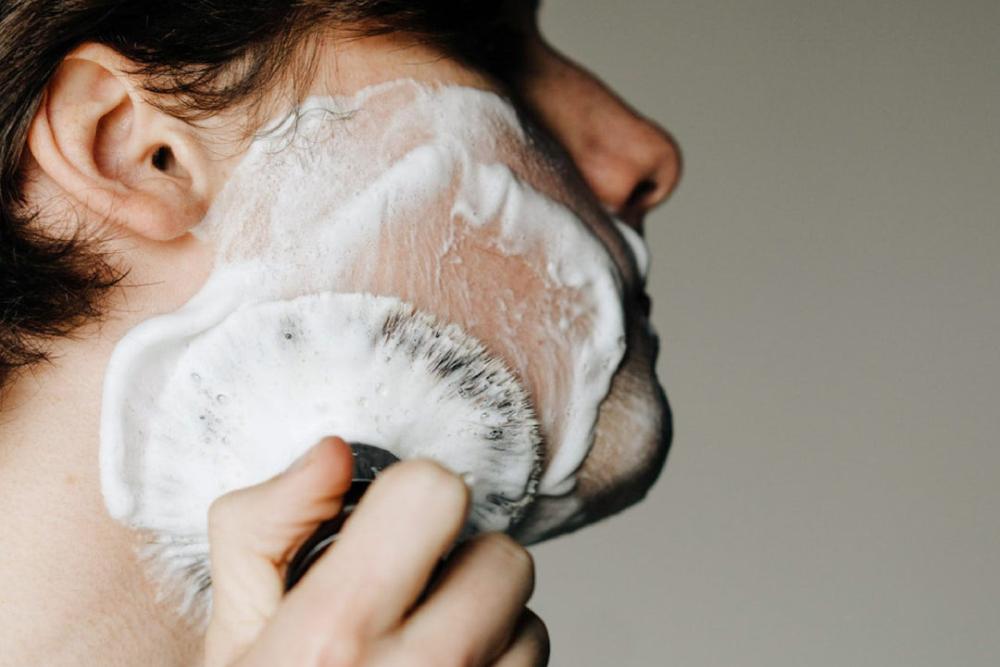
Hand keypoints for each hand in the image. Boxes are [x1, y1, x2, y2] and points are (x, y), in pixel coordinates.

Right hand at [203, 437, 548, 665]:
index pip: (438, 493)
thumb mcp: (233, 631)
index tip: (393, 531)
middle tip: (414, 602)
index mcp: (334, 635)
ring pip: (533, 625)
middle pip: (506, 558)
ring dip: (490, 631)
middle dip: (463, 568)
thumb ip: (265, 526)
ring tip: (428, 659)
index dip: (412, 501)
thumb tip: (334, 455)